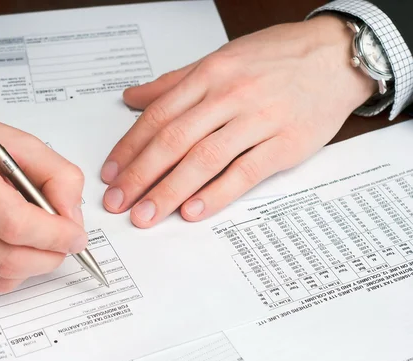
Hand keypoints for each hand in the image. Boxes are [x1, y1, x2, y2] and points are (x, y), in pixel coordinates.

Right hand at [0, 105, 86, 291]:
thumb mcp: (16, 141)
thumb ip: (56, 175)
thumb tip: (72, 218)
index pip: (16, 224)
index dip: (55, 237)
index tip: (76, 236)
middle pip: (9, 259)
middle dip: (50, 257)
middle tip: (65, 244)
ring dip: (32, 267)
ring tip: (38, 241)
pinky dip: (6, 270)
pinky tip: (7, 244)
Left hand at [100, 15, 376, 226]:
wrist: (337, 56)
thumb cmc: (277, 57)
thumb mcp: (221, 59)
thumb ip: (174, 82)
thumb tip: (133, 98)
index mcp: (210, 75)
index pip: (158, 116)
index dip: (129, 147)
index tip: (110, 173)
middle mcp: (230, 95)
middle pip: (174, 140)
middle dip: (140, 175)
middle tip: (117, 202)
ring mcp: (259, 120)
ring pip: (204, 159)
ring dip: (169, 191)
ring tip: (145, 215)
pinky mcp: (286, 144)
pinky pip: (245, 172)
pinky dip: (217, 194)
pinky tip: (193, 211)